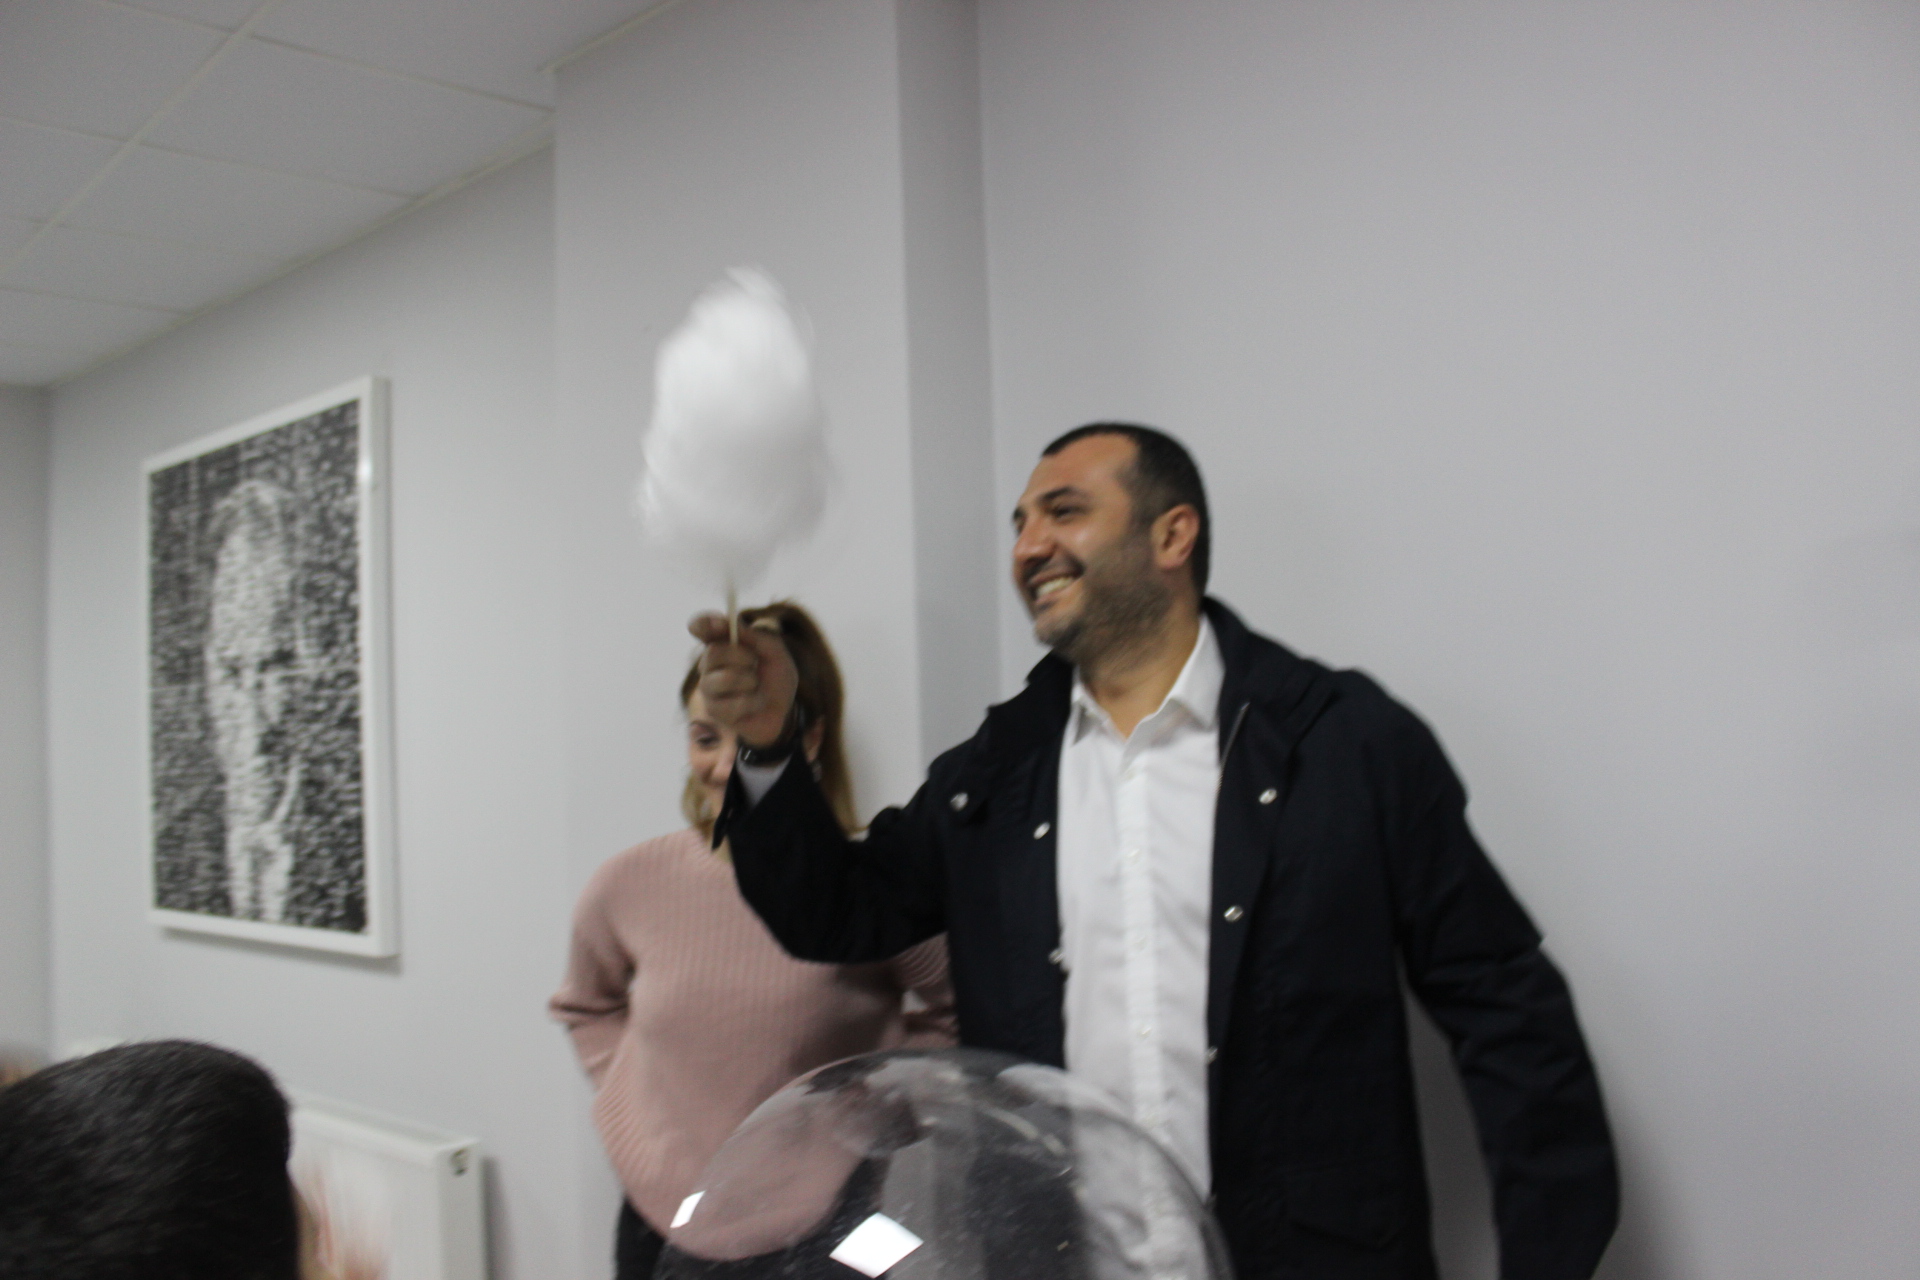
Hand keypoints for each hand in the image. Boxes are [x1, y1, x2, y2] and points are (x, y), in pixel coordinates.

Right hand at [689, 612, 797, 748]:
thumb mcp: (775, 653)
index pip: (700, 627)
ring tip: (756, 686)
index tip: (721, 624)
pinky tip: (755, 704)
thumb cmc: (775, 678)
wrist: (783, 711)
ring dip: (750, 682)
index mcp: (722, 643)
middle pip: (712, 652)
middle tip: (754, 663)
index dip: (705, 623)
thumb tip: (732, 623)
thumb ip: (756, 636)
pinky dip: (753, 702)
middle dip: (742, 656)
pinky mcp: (715, 711)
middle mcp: (709, 664)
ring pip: (724, 679)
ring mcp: (709, 688)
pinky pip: (733, 704)